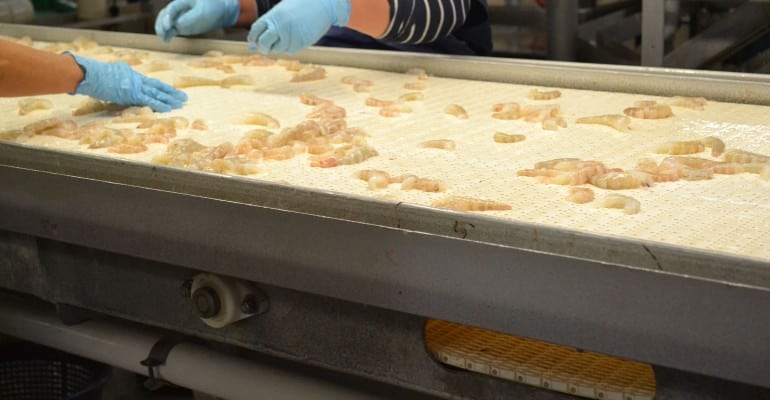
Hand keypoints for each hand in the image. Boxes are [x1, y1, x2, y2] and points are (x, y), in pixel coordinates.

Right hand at [67, 53, 187, 112]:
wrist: (90, 74)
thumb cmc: (93, 75)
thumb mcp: (110, 73)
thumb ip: (118, 77)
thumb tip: (119, 82)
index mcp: (131, 74)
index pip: (149, 83)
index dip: (161, 88)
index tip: (171, 91)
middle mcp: (136, 79)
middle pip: (157, 86)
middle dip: (171, 92)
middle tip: (183, 96)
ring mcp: (136, 86)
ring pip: (156, 93)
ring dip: (170, 99)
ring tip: (181, 102)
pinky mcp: (133, 94)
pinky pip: (149, 101)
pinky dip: (159, 105)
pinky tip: (169, 108)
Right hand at [155, 0, 239, 41]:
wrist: (219, 12)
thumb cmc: (212, 8)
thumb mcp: (203, 12)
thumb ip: (190, 17)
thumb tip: (177, 25)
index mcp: (182, 2)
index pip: (172, 8)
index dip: (169, 16)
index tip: (169, 25)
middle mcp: (178, 9)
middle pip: (164, 14)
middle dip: (162, 23)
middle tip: (165, 31)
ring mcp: (178, 18)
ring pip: (165, 23)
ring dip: (162, 30)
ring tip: (164, 39)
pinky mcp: (181, 27)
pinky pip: (171, 30)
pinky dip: (167, 35)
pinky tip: (167, 41)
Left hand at [247, 0, 350, 54]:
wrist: (322, 4)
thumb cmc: (301, 6)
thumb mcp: (282, 10)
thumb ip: (269, 24)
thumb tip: (254, 43)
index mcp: (273, 16)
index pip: (255, 30)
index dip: (253, 38)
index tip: (253, 42)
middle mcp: (280, 26)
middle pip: (263, 43)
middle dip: (263, 47)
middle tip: (266, 48)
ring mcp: (290, 36)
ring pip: (277, 49)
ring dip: (278, 47)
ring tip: (287, 37)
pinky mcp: (300, 43)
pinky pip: (290, 50)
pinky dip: (289, 47)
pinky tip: (295, 38)